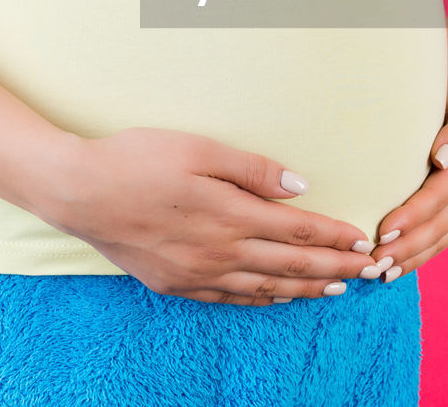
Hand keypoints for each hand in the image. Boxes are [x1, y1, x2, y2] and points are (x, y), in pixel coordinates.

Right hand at [34, 127, 383, 304]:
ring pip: (265, 288)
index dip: (334, 237)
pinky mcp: (174, 284)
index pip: (297, 231)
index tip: (363, 240)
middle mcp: (218, 251)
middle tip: (369, 270)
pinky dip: (262, 299)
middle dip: (335, 267)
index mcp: (229, 214)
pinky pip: (230, 298)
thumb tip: (300, 186)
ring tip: (336, 287)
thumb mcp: (199, 148)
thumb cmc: (138, 159)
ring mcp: (196, 273)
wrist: (78, 191)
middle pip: (290, 265)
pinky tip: (277, 296)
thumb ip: (253, 170)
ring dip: (305, 288)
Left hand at [369, 84, 447, 280]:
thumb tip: (441, 160)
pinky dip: (420, 254)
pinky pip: (443, 234)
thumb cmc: (446, 79)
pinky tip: (395, 269)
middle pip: (442, 218)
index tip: (387, 228)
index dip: (416, 212)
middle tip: (375, 257)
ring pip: (443, 232)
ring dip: (413, 255)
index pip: (444, 187)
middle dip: (409, 242)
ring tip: (381, 270)